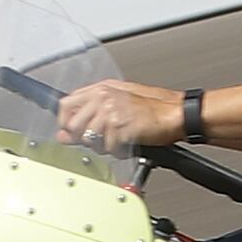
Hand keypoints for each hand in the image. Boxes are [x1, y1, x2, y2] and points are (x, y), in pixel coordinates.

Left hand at [54, 79, 185, 151]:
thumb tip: (64, 134)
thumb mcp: (117, 105)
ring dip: (102, 146)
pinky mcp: (121, 127)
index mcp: (101, 89)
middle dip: (84, 138)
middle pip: (73, 125)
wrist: (177, 113)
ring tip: (117, 142)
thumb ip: (89, 116)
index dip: (65, 123)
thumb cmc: (154, 109)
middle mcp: (104, 98)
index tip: (71, 133)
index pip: (65, 105)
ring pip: (89, 139)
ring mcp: (111, 111)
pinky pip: (107, 147)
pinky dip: (116, 151)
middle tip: (100, 140)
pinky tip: (126, 144)